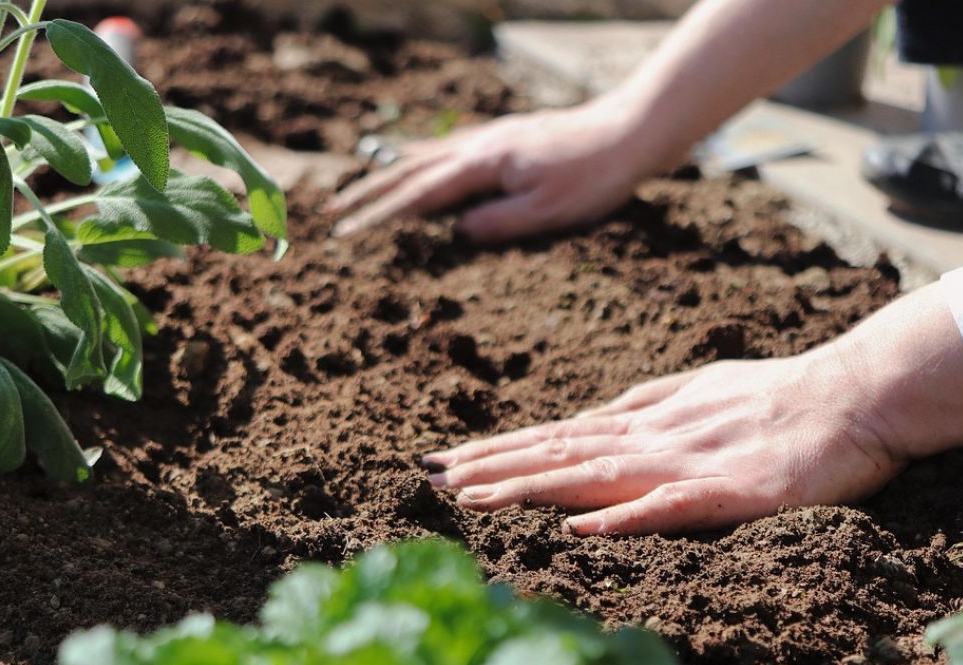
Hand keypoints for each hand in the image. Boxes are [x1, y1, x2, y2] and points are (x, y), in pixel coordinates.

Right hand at [328, 99, 662, 242]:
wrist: (629, 132)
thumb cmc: (594, 176)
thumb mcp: (548, 211)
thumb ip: (499, 223)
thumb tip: (457, 233)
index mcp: (484, 165)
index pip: (419, 195)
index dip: (380, 215)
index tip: (347, 232)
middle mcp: (480, 146)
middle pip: (411, 171)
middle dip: (369, 193)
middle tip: (333, 212)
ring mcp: (491, 139)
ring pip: (426, 156)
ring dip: (388, 174)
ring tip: (359, 188)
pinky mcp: (504, 138)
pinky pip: (448, 148)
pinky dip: (421, 157)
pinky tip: (415, 160)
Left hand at [423, 350, 902, 534]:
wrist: (858, 393)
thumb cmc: (780, 395)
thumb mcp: (698, 392)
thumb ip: (644, 406)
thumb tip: (591, 418)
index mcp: (646, 422)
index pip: (556, 437)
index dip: (498, 450)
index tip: (444, 461)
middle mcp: (653, 439)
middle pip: (558, 453)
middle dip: (491, 467)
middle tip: (428, 478)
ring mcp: (689, 463)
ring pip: (595, 476)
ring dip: (531, 486)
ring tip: (472, 498)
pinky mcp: (731, 492)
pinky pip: (670, 506)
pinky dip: (622, 517)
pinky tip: (578, 527)